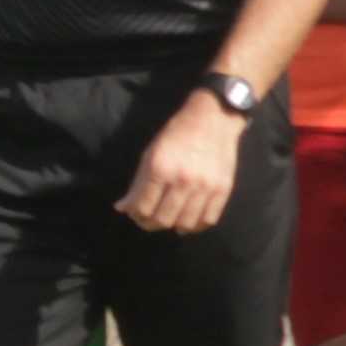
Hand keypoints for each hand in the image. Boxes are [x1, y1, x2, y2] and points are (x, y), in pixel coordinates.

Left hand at [118, 92, 244, 233]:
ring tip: (169, 220)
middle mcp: (183, 180)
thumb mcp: (150, 155)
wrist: (212, 120)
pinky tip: (188, 222)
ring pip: (185, 224)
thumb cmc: (175, 135)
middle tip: (149, 221)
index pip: (143, 207)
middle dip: (151, 224)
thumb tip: (122, 208)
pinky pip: (209, 219)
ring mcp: (205, 186)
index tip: (136, 214)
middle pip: (163, 219)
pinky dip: (196, 225)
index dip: (136, 215)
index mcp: (160, 169)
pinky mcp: (223, 189)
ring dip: (173, 226)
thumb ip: (137, 184)